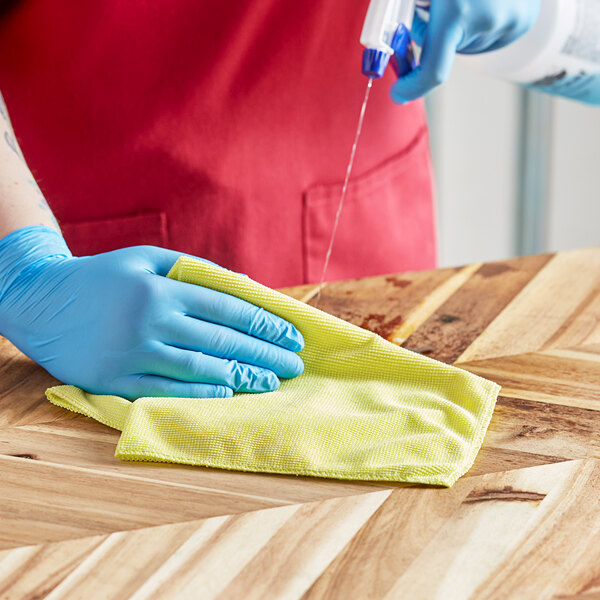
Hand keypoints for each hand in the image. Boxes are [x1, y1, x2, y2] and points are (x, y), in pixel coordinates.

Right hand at [0, 226, 303, 399]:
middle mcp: (151, 321)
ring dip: (242, 377)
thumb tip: (246, 287)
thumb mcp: (146, 259)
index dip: (265, 323)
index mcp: (162, 289)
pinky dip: (200, 394)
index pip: (228, 309)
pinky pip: (166, 390)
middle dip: (265, 353)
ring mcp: (133, 353)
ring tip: (271, 382)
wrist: (40, 301)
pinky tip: (228, 394)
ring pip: (200, 369)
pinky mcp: (115, 380)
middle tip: (295, 364)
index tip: (292, 335)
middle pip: (222, 341)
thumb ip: (197, 270)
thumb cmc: (103, 276)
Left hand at [391, 0, 541, 101]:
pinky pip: (487, 37)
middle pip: (444, 52)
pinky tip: (482, 1)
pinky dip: (476, 25)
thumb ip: (408, 7)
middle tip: (423, 12)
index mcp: (456, 11)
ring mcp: (508, 23)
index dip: (412, 87)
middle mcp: (485, 20)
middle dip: (429, 39)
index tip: (397, 94)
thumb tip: (389, 38)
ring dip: (455, 29)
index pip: (432, 71)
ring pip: (465, 44)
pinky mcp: (522, 22)